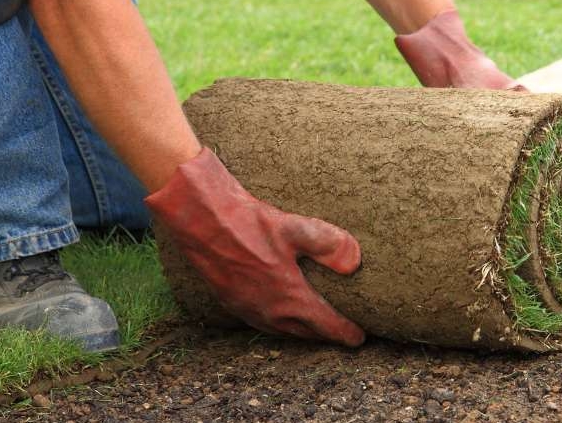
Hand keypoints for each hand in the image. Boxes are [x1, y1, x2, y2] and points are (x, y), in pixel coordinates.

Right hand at [146, 148, 364, 346]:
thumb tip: (355, 262)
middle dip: (325, 335)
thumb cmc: (249, 224)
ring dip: (302, 332)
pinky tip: (281, 314)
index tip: (359, 337)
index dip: (345, 333)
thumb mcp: (296, 228)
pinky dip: (279, 325)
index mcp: (289, 298)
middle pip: (305, 333)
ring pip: (283, 331)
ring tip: (316, 328)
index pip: (325, 325)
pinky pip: (263, 323)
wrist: (202, 222)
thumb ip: (330, 244)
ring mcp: (249, 310)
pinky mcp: (232, 303)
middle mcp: (270, 312)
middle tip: (342, 334)